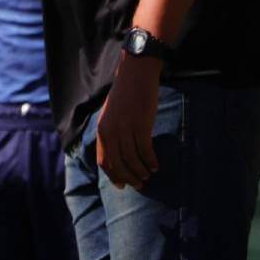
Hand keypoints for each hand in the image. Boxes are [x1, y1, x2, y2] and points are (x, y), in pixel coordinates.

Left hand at [95, 54, 161, 189]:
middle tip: (140, 184)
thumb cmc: (126, 95)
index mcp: (103, 130)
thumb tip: (119, 153)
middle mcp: (111, 131)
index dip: (114, 176)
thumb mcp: (111, 115)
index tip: (123, 185)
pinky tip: (156, 165)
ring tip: (149, 175)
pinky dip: (151, 161)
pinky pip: (145, 151)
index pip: (104, 161)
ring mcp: (125, 128)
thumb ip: (112, 133)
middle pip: (118, 164)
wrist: (135, 74)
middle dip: (129, 178)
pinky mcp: (140, 125)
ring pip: (132, 160)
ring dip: (141, 171)